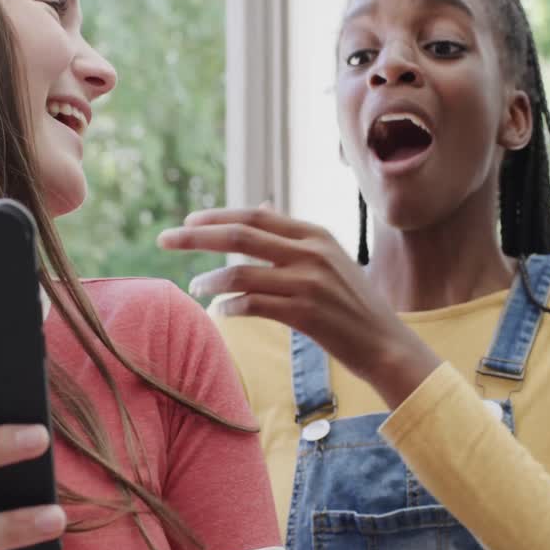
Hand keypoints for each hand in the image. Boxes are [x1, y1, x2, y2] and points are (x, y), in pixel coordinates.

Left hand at [158, 207, 441, 407]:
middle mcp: (311, 252)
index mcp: (315, 234)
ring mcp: (309, 282)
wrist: (385, 343)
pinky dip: (229, 306)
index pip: (255, 215)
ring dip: (210, 280)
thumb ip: (294, 235)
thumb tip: (262, 207)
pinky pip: (252, 305)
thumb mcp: (329, 257)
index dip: (217, 216)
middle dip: (197, 236)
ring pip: (241, 272)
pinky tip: (220, 312)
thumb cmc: (352, 303)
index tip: (187, 222)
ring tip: (195, 287)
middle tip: (164, 239)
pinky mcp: (306, 314)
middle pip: (240, 235)